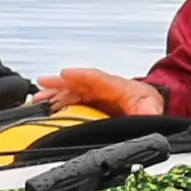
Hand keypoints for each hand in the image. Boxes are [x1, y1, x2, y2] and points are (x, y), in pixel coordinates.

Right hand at [35, 67, 164, 117]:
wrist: (150, 109)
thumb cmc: (149, 106)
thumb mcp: (153, 110)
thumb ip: (148, 113)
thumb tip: (148, 117)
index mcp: (119, 88)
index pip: (97, 77)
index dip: (80, 75)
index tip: (65, 73)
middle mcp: (103, 89)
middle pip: (78, 83)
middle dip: (59, 83)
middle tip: (42, 84)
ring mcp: (94, 95)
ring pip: (71, 92)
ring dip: (53, 94)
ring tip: (37, 99)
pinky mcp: (88, 104)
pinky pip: (70, 100)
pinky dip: (56, 103)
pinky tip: (45, 108)